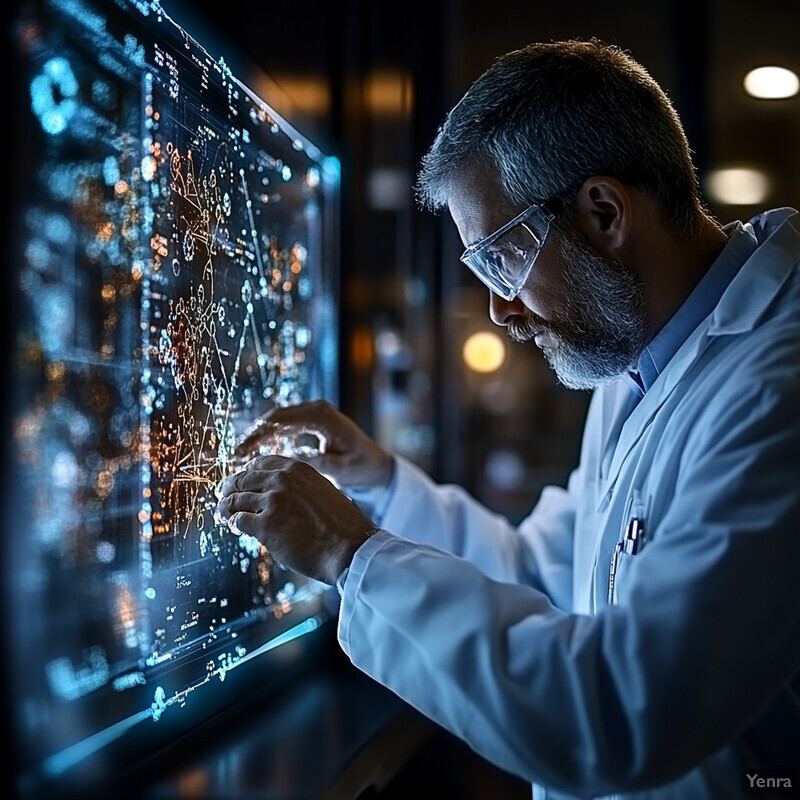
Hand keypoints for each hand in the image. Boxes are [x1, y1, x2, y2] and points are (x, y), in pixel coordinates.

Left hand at [215, 454, 378, 584]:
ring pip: (234, 500)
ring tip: (224, 516)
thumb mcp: (321, 491)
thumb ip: (297, 487)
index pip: (259, 463)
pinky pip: (237, 521)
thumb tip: (275, 494)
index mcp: (296, 468)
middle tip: (223, 497)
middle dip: (229, 489)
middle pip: (242, 479)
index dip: (245, 473)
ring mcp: (271, 501)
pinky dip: (233, 524)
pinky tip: (236, 529)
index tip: (240, 482)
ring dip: (225, 509)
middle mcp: (281, 479)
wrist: (350, 548)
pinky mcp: (264, 525)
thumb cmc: (341, 525)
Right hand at [235, 399, 393, 490]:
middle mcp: (317, 409)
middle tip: (235, 454)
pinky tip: (255, 452)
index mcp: (323, 416)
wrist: (376, 464)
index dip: (259, 435)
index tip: (242, 452)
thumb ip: (317, 463)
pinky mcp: (310, 421)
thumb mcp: (341, 469)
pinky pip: (284, 425)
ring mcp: (313, 413)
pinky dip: (269, 436)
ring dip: (259, 435)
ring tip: (240, 454)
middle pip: (276, 417)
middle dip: (254, 435)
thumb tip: (289, 461)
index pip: (283, 420)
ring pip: (277, 419)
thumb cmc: (362, 467)